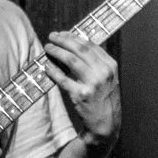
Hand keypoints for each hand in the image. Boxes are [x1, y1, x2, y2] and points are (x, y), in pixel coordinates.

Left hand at [45, 30, 120, 145]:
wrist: (106, 123)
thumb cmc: (105, 99)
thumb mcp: (109, 79)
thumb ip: (97, 64)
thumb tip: (77, 46)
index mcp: (111, 66)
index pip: (90, 45)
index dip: (75, 37)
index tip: (64, 34)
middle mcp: (103, 73)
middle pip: (80, 50)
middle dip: (64, 40)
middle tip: (52, 36)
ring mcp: (92, 84)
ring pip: (71, 60)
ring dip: (57, 51)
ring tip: (48, 47)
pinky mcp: (80, 95)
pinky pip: (62, 79)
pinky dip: (53, 70)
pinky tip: (47, 66)